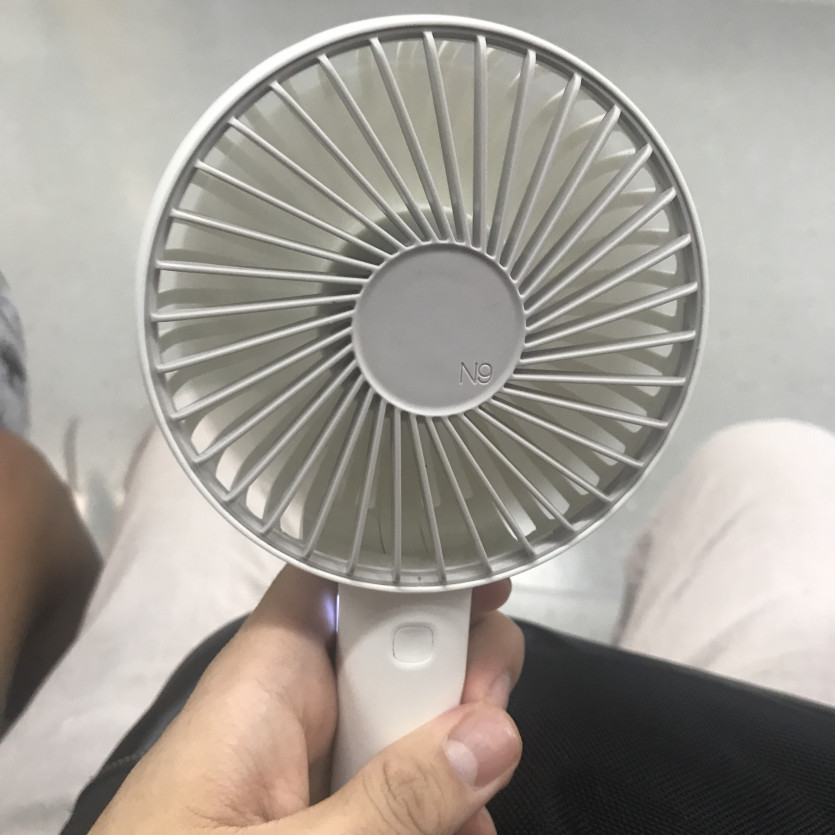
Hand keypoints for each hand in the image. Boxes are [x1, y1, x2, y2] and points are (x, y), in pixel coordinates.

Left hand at [90, 566, 523, 834]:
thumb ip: (389, 798)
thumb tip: (497, 734)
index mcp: (265, 679)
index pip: (333, 575)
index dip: (409, 565)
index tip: (485, 585)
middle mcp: (293, 704)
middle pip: (391, 643)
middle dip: (454, 668)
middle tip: (491, 717)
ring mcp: (314, 759)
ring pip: (405, 714)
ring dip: (457, 745)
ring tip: (480, 801)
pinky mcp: (324, 806)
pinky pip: (395, 777)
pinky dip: (437, 798)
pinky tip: (463, 826)